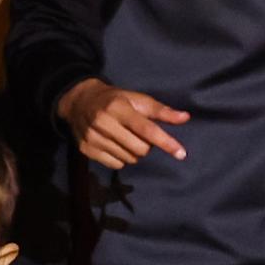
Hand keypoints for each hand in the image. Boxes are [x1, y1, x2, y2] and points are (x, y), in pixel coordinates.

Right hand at [55, 77, 190, 169]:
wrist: (79, 102)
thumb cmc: (115, 100)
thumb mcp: (137, 99)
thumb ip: (161, 111)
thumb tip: (185, 117)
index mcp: (119, 108)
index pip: (147, 129)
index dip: (165, 142)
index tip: (181, 154)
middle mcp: (104, 123)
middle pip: (140, 149)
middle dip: (146, 146)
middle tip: (139, 136)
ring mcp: (93, 138)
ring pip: (128, 159)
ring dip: (133, 153)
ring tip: (126, 139)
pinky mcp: (86, 149)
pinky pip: (115, 165)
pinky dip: (121, 159)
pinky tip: (115, 146)